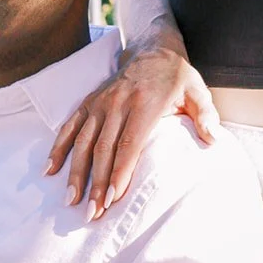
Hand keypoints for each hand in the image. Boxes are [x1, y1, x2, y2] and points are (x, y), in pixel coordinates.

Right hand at [43, 30, 219, 219]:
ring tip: (70, 200)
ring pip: (83, 140)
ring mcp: (100, 103)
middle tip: (91, 213)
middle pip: (103, 148)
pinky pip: (70, 126)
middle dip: (96, 183)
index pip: (129, 144)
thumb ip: (206, 115)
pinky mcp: (89, 101)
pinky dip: (58, 148)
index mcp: (145, 104)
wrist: (153, 49)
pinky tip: (49, 170)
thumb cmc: (177, 77)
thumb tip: (213, 139)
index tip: (112, 198)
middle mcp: (118, 103)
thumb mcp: (197, 92)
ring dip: (75, 172)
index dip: (119, 172)